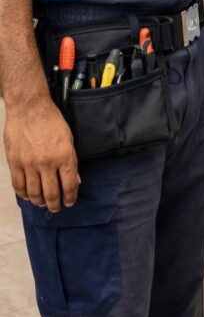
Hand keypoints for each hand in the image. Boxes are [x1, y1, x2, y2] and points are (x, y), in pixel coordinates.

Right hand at [4, 97, 79, 211]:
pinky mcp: (15, 162)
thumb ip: (71, 161)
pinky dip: (23, 194)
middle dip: (55, 205)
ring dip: (39, 202)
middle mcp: (47, 163)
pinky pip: (18, 185)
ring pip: (34, 193)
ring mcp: (29, 164)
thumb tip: (75, 180)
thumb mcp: (68, 139)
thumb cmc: (51, 121)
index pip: (70, 186)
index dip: (71, 198)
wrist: (29, 108)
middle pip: (52, 194)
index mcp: (64, 156)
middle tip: (56, 208)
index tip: (70, 202)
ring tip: (42, 203)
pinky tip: (28, 196)